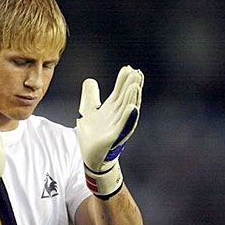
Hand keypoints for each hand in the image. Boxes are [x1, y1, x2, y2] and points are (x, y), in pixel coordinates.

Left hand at [76, 66, 142, 198]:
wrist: (90, 156)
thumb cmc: (92, 135)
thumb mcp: (88, 111)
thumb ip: (90, 95)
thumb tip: (90, 80)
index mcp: (113, 109)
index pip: (120, 91)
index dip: (124, 80)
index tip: (128, 67)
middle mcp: (118, 117)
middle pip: (126, 98)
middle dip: (132, 85)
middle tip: (136, 72)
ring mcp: (118, 127)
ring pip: (127, 110)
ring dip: (132, 98)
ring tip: (135, 85)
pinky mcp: (114, 138)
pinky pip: (123, 127)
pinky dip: (128, 117)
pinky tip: (131, 108)